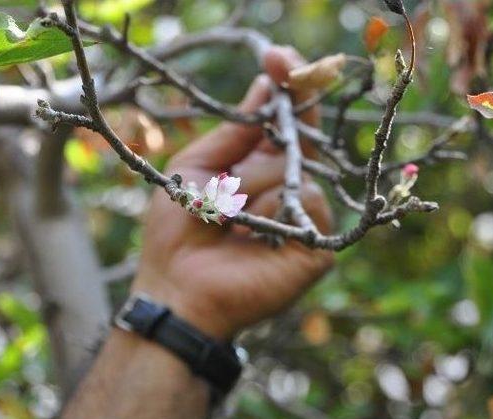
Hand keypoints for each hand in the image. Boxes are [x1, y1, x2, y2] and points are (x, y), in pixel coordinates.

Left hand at [132, 46, 332, 339]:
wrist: (176, 286)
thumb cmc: (178, 229)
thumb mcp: (197, 167)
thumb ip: (235, 131)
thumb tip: (263, 85)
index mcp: (257, 170)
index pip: (285, 125)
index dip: (288, 91)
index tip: (281, 57)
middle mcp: (285, 188)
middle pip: (302, 137)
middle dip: (291, 110)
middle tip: (283, 79)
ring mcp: (303, 217)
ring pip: (296, 169)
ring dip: (252, 184)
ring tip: (224, 215)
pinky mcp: (316, 245)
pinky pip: (307, 201)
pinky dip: (272, 210)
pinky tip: (248, 233)